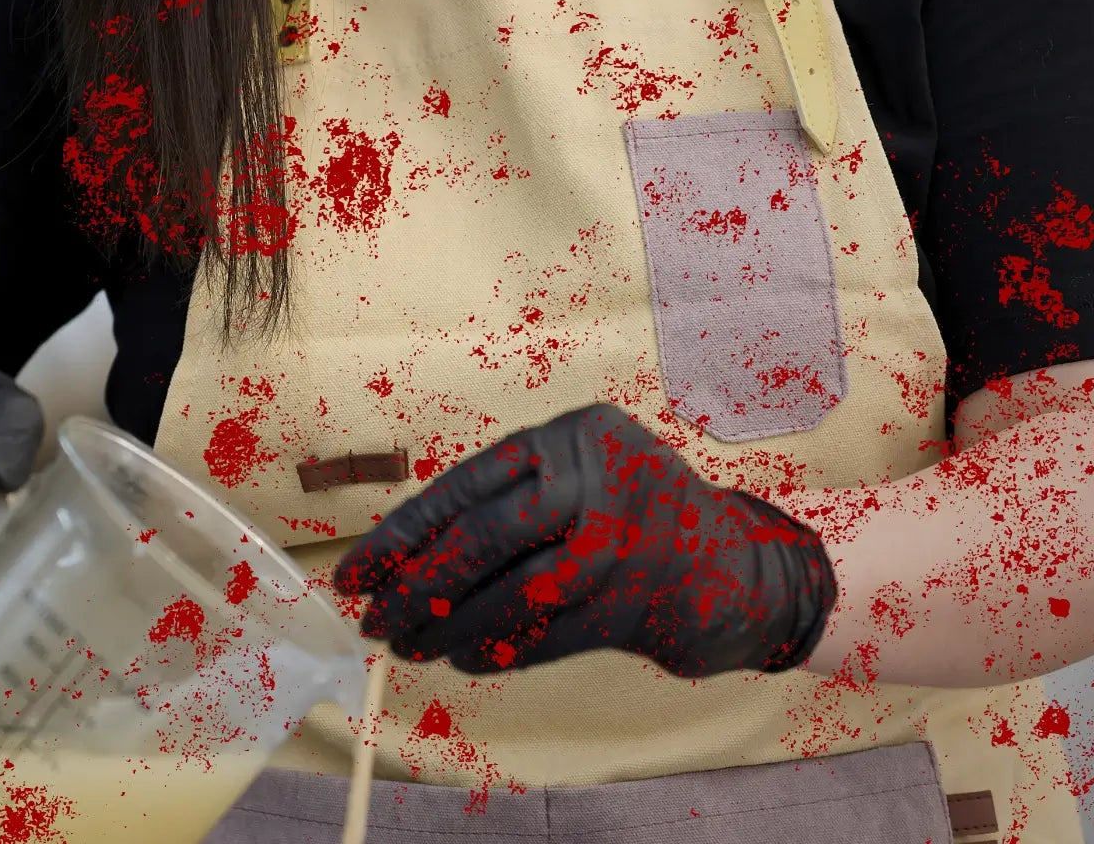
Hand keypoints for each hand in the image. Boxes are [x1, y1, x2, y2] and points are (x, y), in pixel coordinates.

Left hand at [334, 403, 835, 676]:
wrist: (736, 568)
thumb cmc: (636, 517)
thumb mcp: (583, 476)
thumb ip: (512, 497)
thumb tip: (403, 552)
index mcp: (578, 434)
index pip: (469, 485)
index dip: (403, 533)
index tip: (357, 572)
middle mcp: (605, 478)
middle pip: (486, 536)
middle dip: (417, 584)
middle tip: (374, 620)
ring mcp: (628, 541)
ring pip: (513, 591)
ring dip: (449, 628)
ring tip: (409, 645)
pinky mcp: (641, 603)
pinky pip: (547, 634)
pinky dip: (498, 650)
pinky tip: (464, 658)